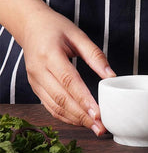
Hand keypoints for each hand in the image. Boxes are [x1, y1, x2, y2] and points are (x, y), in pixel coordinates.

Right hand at [21, 8, 115, 135]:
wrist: (31, 25)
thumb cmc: (56, 27)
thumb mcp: (78, 35)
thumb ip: (95, 55)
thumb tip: (111, 76)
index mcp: (50, 55)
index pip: (69, 81)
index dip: (84, 100)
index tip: (99, 113)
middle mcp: (39, 70)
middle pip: (61, 99)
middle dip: (82, 116)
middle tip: (101, 127)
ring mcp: (34, 80)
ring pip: (54, 106)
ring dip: (75, 120)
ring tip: (94, 127)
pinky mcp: (35, 86)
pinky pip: (49, 106)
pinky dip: (65, 116)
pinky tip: (79, 120)